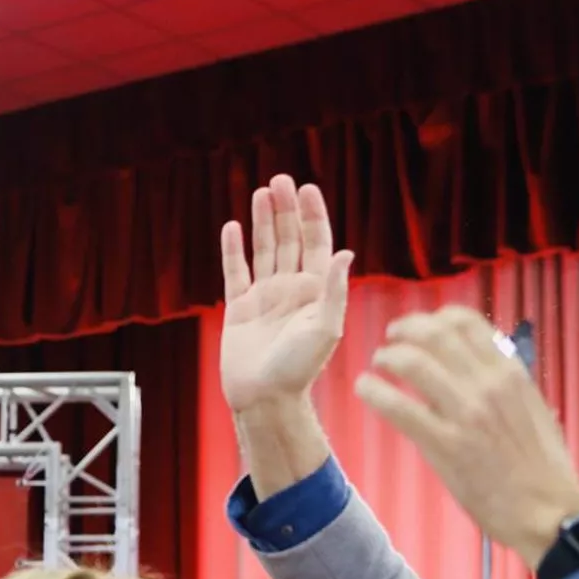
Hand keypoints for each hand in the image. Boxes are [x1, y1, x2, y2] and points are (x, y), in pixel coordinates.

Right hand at [218, 174, 354, 412]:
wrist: (264, 398)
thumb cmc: (299, 369)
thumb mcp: (325, 328)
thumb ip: (334, 290)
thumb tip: (346, 253)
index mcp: (315, 291)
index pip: (317, 243)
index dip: (313, 215)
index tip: (306, 188)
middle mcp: (291, 289)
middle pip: (289, 239)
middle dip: (286, 210)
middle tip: (281, 180)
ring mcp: (264, 297)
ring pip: (264, 250)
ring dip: (262, 221)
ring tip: (261, 192)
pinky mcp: (239, 308)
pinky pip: (235, 272)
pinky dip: (233, 249)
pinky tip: (232, 227)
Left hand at [360, 306, 578, 567]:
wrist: (548, 509)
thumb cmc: (541, 465)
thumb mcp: (531, 409)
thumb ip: (503, 385)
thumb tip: (476, 366)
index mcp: (510, 374)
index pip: (467, 323)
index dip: (436, 318)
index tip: (420, 326)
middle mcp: (488, 385)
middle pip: (435, 335)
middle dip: (405, 330)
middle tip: (390, 339)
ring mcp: (465, 413)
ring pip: (412, 363)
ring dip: (387, 357)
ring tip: (377, 364)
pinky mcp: (444, 444)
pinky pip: (398, 406)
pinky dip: (374, 391)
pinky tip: (365, 388)